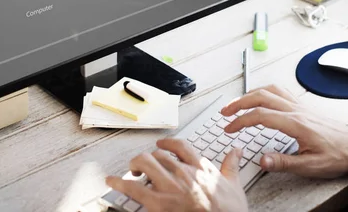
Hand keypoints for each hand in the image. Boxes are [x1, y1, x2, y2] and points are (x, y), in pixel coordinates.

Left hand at [106, 138, 248, 211]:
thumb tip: (236, 151)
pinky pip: (133, 188)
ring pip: (145, 163)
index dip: (167, 143)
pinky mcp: (159, 203)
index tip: (162, 144)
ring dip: (135, 165)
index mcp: (200, 167)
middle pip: (158, 154)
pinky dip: (119, 183)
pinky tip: (112, 181)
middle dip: (148, 158)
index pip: (179, 146)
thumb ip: (231, 165)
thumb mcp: (234, 185)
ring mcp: (170, 187)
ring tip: (132, 171)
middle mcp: (183, 173)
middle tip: (144, 165)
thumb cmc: (229, 211)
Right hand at [220, 85, 347, 178]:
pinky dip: (265, 91)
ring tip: (237, 103)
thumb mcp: (311, 165)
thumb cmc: (338, 155)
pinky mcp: (303, 106)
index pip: (260, 115)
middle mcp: (296, 110)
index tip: (229, 128)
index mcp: (295, 123)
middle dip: (239, 102)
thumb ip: (284, 162)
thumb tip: (262, 160)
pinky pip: (280, 91)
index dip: (241, 121)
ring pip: (270, 90)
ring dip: (250, 94)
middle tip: (225, 112)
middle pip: (261, 96)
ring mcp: (300, 106)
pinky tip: (261, 97)